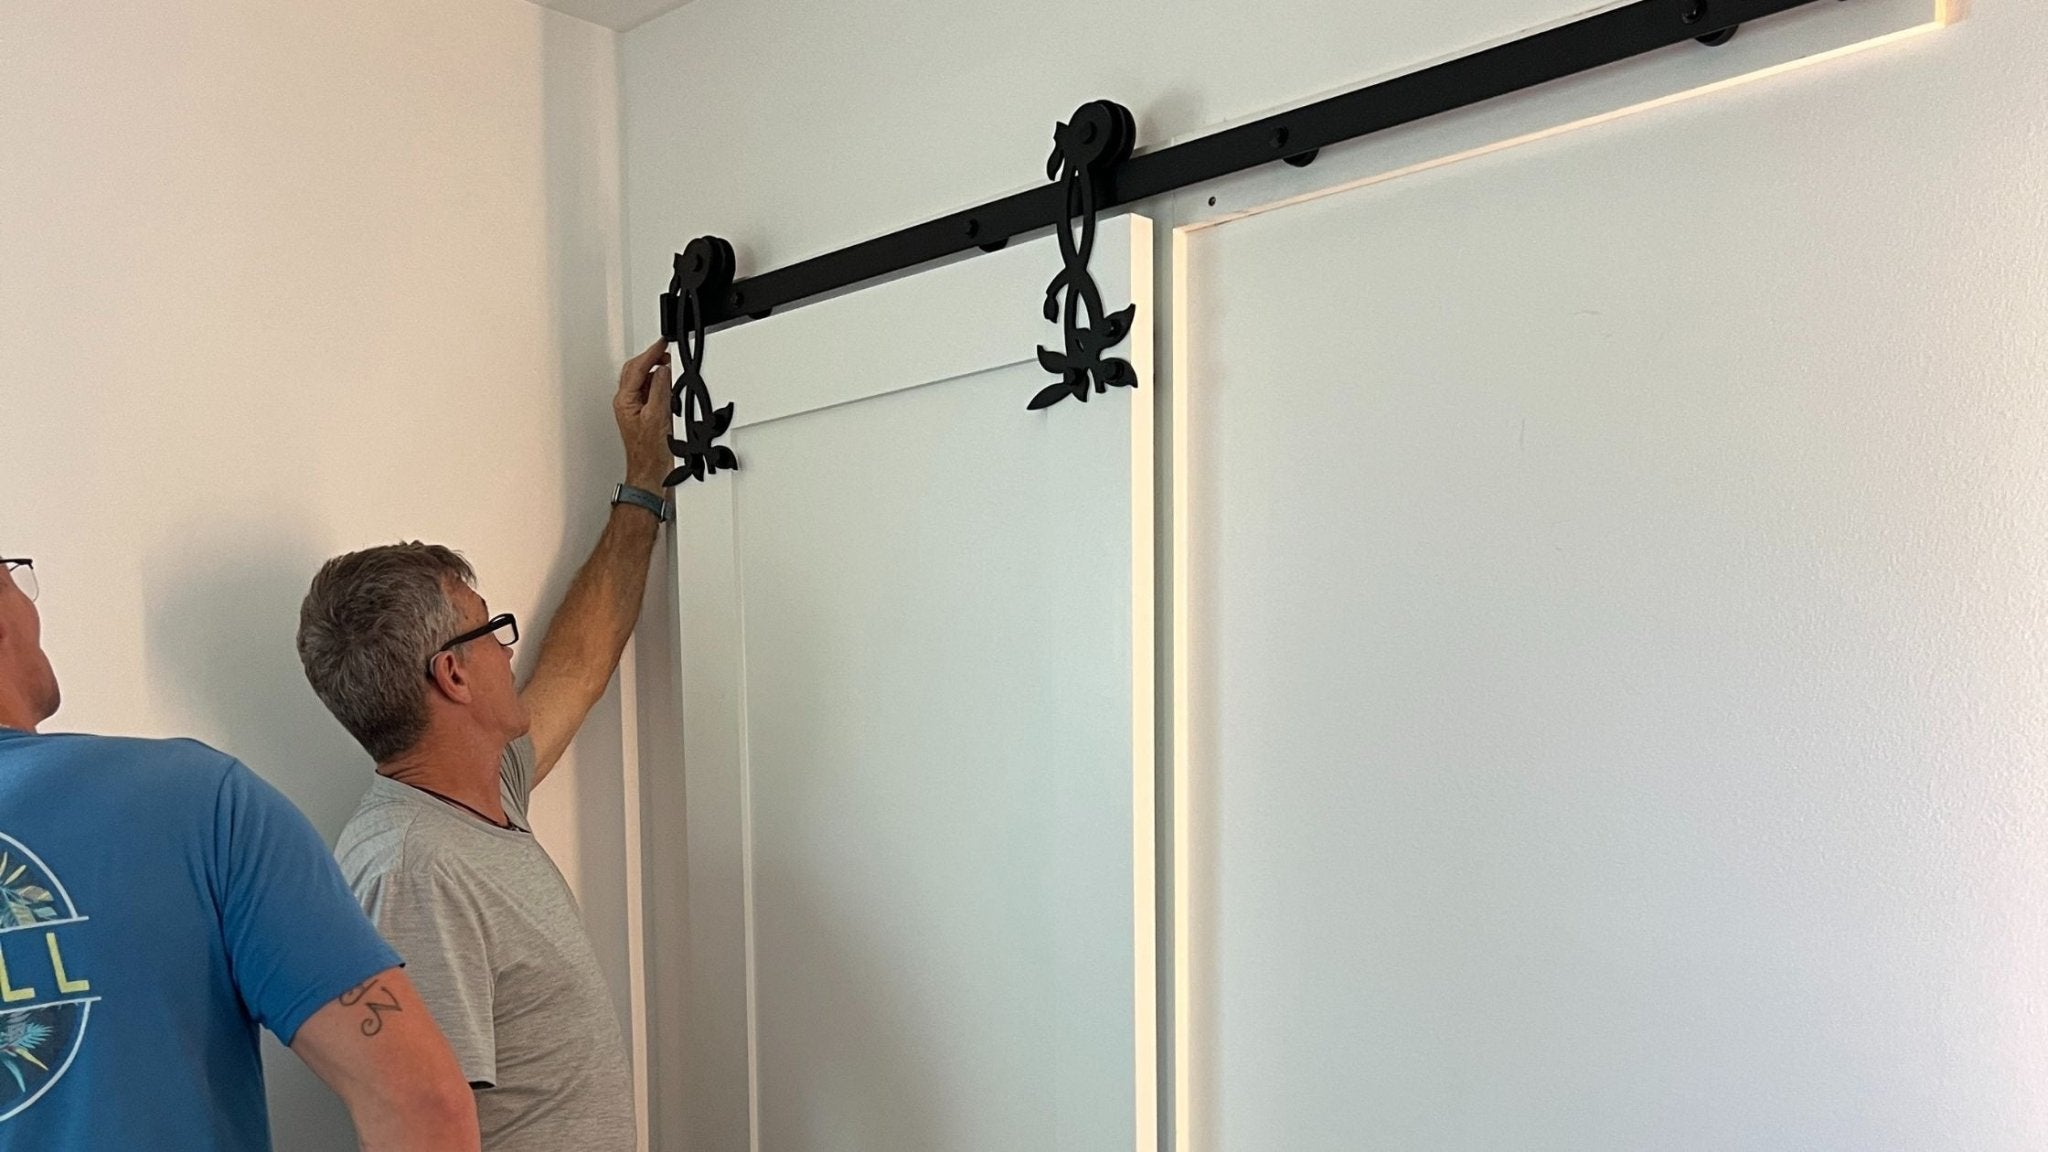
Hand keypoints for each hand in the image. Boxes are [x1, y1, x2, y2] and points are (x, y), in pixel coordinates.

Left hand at [615, 339, 674, 490]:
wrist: (651, 473)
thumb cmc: (649, 452)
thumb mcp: (657, 416)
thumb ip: (659, 390)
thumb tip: (663, 371)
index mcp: (624, 400)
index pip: (636, 368)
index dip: (651, 353)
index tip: (662, 343)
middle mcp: (627, 403)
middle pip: (636, 370)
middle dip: (651, 358)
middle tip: (666, 350)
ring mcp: (636, 409)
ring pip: (643, 380)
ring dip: (656, 370)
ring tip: (670, 366)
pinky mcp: (645, 415)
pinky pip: (650, 392)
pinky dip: (660, 384)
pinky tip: (669, 385)